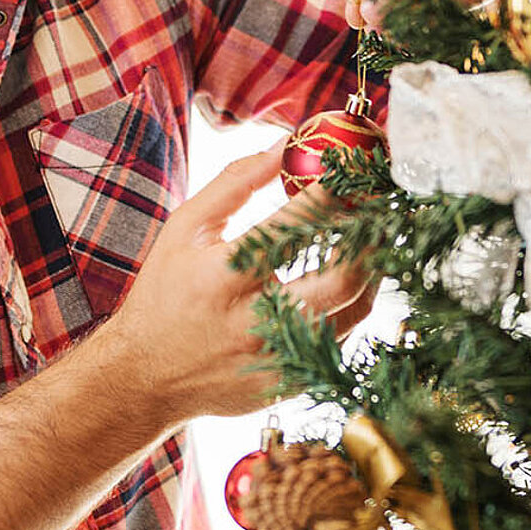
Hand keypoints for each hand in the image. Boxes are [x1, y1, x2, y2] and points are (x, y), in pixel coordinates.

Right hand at [108, 146, 374, 420]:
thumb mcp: (185, 230)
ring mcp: (278, 358)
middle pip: (341, 277)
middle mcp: (255, 322)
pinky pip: (342, 338)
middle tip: (384, 205)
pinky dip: (353, 303)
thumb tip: (283, 146)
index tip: (351, 169)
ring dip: (373, 269)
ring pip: (354, 311)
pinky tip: (352, 279)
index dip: (331, 193)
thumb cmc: (165, 295)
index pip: (293, 226)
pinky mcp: (292, 383)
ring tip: (376, 237)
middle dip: (371, 236)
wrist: (146, 377)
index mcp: (223, 278)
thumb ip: (235, 183)